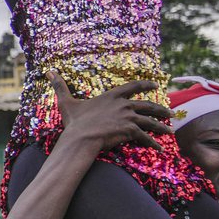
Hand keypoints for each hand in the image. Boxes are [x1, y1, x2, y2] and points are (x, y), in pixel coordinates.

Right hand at [50, 74, 172, 150]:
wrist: (82, 138)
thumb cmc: (75, 121)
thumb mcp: (67, 102)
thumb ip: (60, 86)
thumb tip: (48, 71)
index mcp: (112, 96)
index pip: (133, 87)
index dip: (145, 85)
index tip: (155, 85)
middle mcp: (124, 105)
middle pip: (148, 105)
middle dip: (161, 109)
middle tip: (170, 113)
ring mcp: (129, 118)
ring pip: (151, 121)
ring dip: (162, 126)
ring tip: (170, 130)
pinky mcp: (131, 131)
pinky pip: (147, 137)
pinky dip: (154, 143)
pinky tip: (161, 148)